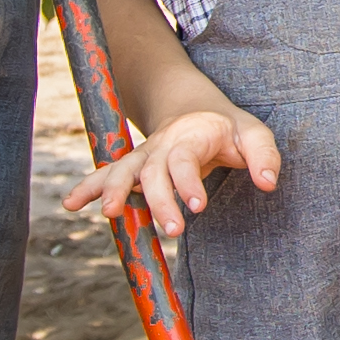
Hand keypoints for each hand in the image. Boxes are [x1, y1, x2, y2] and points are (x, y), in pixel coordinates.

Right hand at [60, 105, 279, 244]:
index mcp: (191, 135)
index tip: (198, 206)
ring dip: (113, 191)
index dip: (188, 182)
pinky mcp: (134, 168)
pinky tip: (71, 204)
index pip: (184, 159)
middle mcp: (162, 145)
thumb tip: (268, 183)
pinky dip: (87, 187)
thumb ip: (264, 156)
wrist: (195, 109)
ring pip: (123, 170)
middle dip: (159, 200)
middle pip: (154, 171)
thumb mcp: (254, 134)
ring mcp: (144, 156)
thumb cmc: (229, 129)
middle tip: (173, 230)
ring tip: (108, 213)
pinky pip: (107, 175)